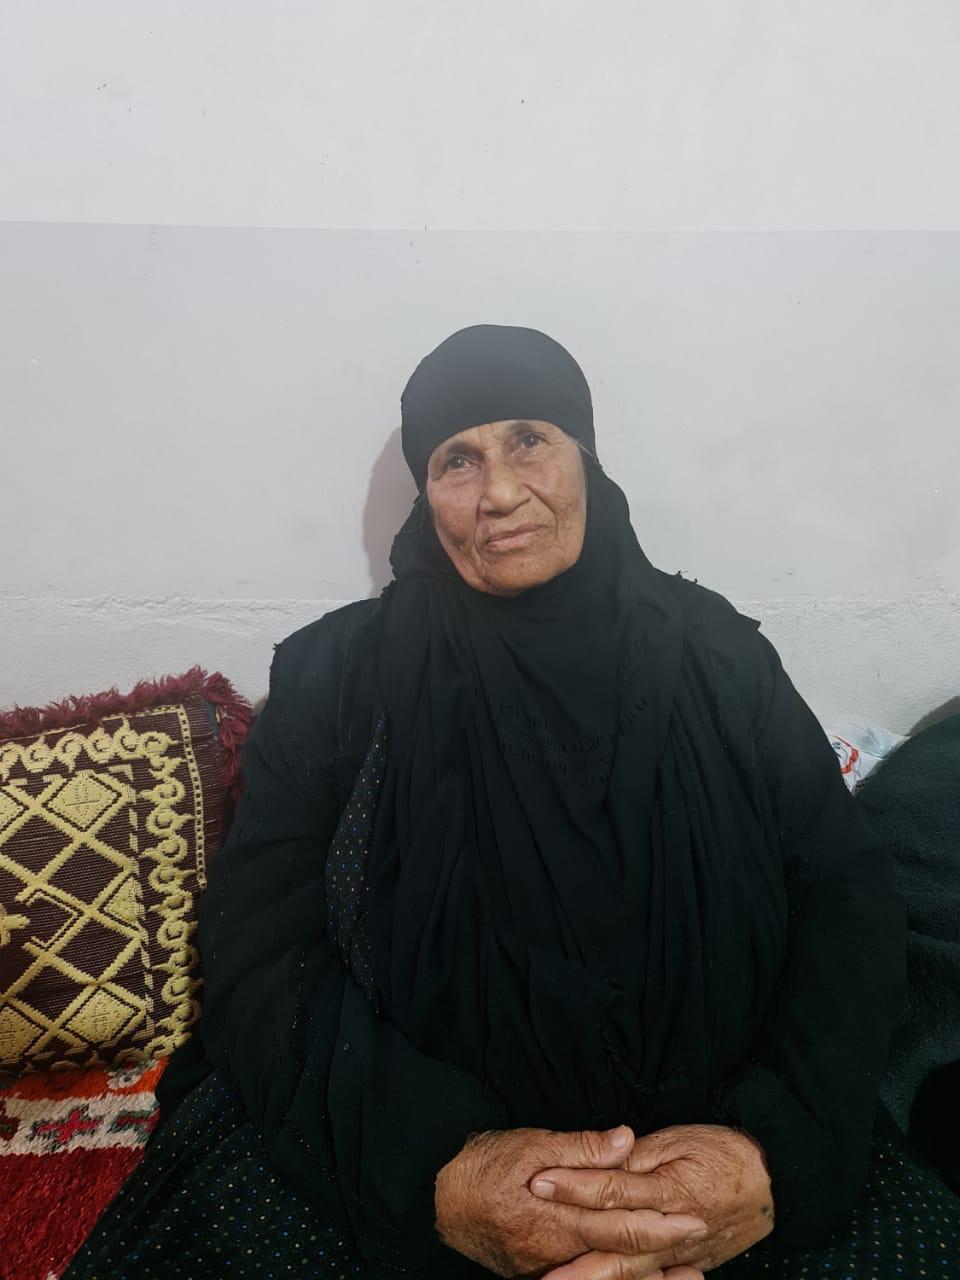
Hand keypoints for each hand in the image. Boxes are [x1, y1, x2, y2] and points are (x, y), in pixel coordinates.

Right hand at [435, 1124, 710, 1277]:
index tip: (693, 1219)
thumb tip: (624, 1141)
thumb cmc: (484, 1164)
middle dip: (663, 1257)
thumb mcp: (530, 1143)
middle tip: (701, 1250)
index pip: (619, 1225)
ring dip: (647, 1279)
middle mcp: (555, 1253)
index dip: (659, 1225)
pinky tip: (638, 1279)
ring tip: (686, 1277)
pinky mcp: (537, 1273)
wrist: (438, 1197)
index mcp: (557, 1219)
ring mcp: (546, 1269)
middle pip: (619, 1259)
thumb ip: (579, 1147)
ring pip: (605, 1277)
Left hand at [529, 1124, 773, 1277]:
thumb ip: (639, 1155)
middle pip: (615, 1247)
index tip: (539, 1181)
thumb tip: (606, 1155)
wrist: (773, 1180)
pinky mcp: (684, 1267)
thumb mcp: (680, 1140)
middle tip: (539, 1265)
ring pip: (630, 1275)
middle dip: (574, 1257)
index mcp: (668, 1191)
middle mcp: (671, 1230)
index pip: (612, 1189)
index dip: (574, 1186)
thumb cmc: (723, 1152)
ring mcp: (678, 1256)